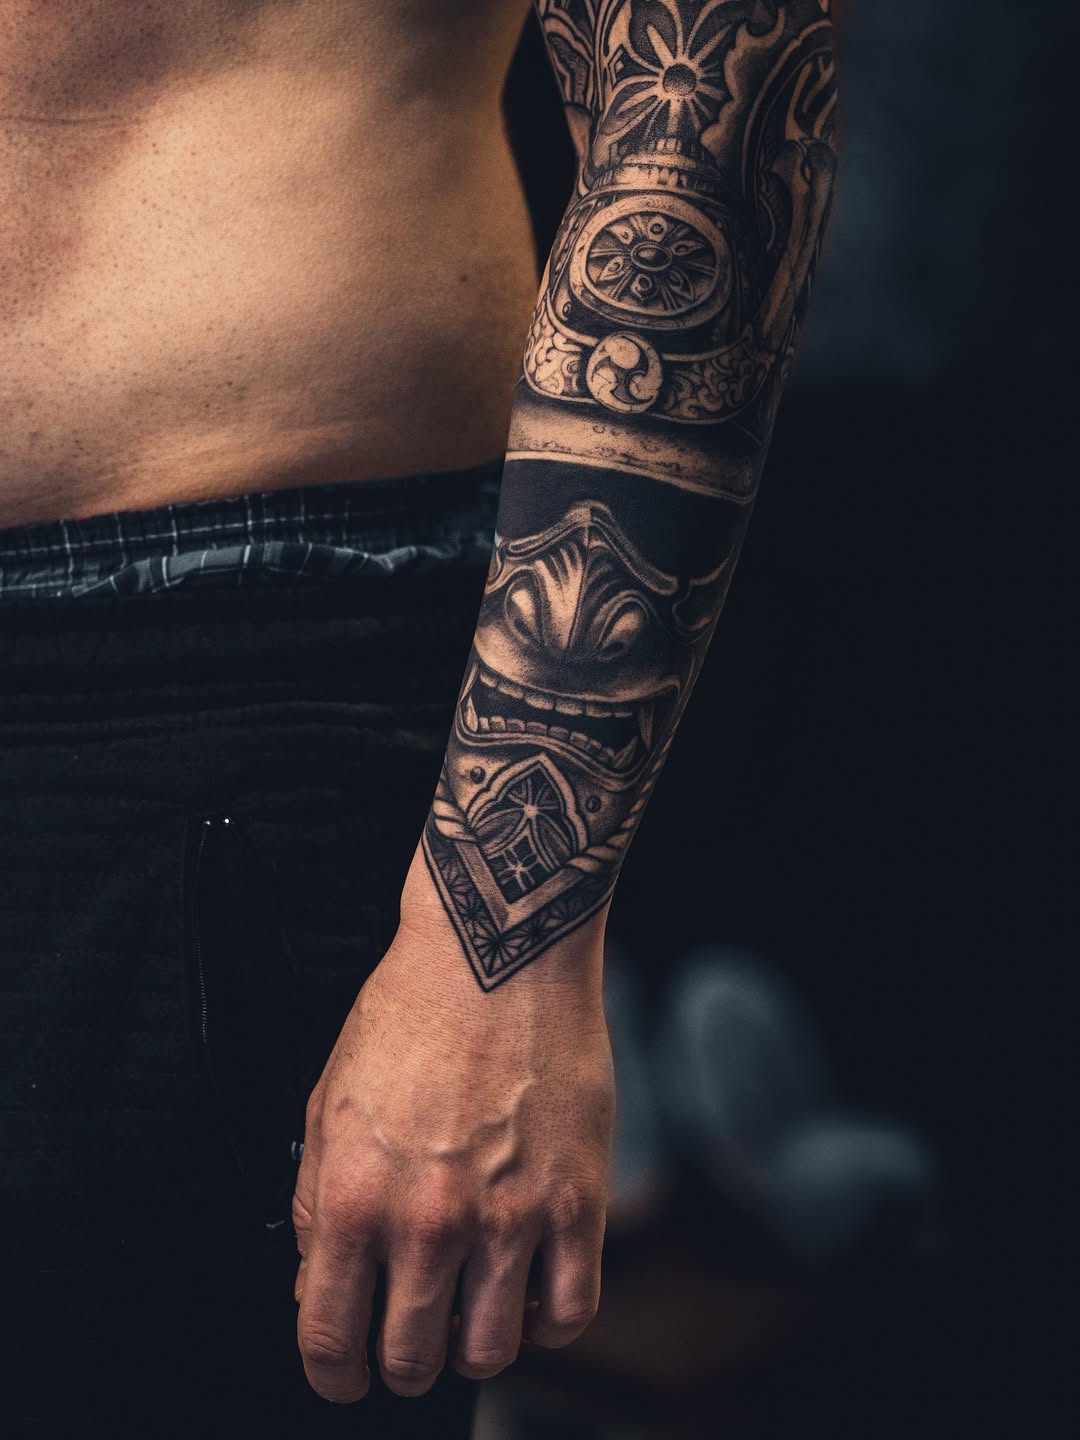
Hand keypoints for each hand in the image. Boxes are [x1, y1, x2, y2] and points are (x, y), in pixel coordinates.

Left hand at [292, 848, 614, 1400]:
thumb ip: (315, 1205)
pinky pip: (570, 1311)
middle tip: (410, 1339)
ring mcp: (510, 1215)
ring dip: (473, 1345)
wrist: (496, 950)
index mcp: (353, 1198)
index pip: (331, 1342)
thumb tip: (320, 1288)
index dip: (334, 1377)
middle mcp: (428, 1220)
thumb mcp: (327, 1101)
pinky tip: (531, 1292)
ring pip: (491, 1350)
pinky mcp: (577, 1198)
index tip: (345, 1376)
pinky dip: (547, 1323)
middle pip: (412, 1359)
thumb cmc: (410, 1013)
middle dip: (402, 1365)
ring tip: (471, 1310)